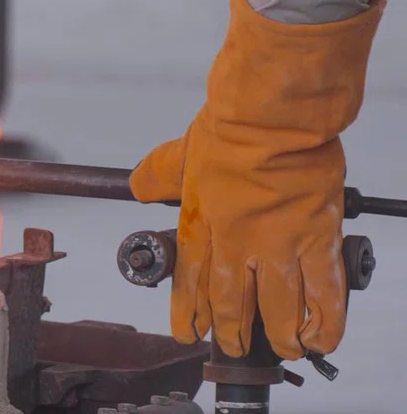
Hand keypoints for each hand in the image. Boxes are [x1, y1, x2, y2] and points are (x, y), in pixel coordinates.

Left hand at [129, 0, 384, 360]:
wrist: (271, 116)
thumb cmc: (230, 128)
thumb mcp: (182, 153)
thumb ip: (159, 175)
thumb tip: (139, 184)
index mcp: (201, 225)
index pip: (191, 283)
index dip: (189, 314)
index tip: (189, 333)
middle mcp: (236, 244)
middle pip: (231, 303)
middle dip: (232, 331)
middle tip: (233, 346)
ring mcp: (278, 245)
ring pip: (278, 307)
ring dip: (279, 334)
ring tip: (282, 347)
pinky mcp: (317, 238)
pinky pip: (323, 291)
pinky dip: (323, 319)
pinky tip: (320, 336)